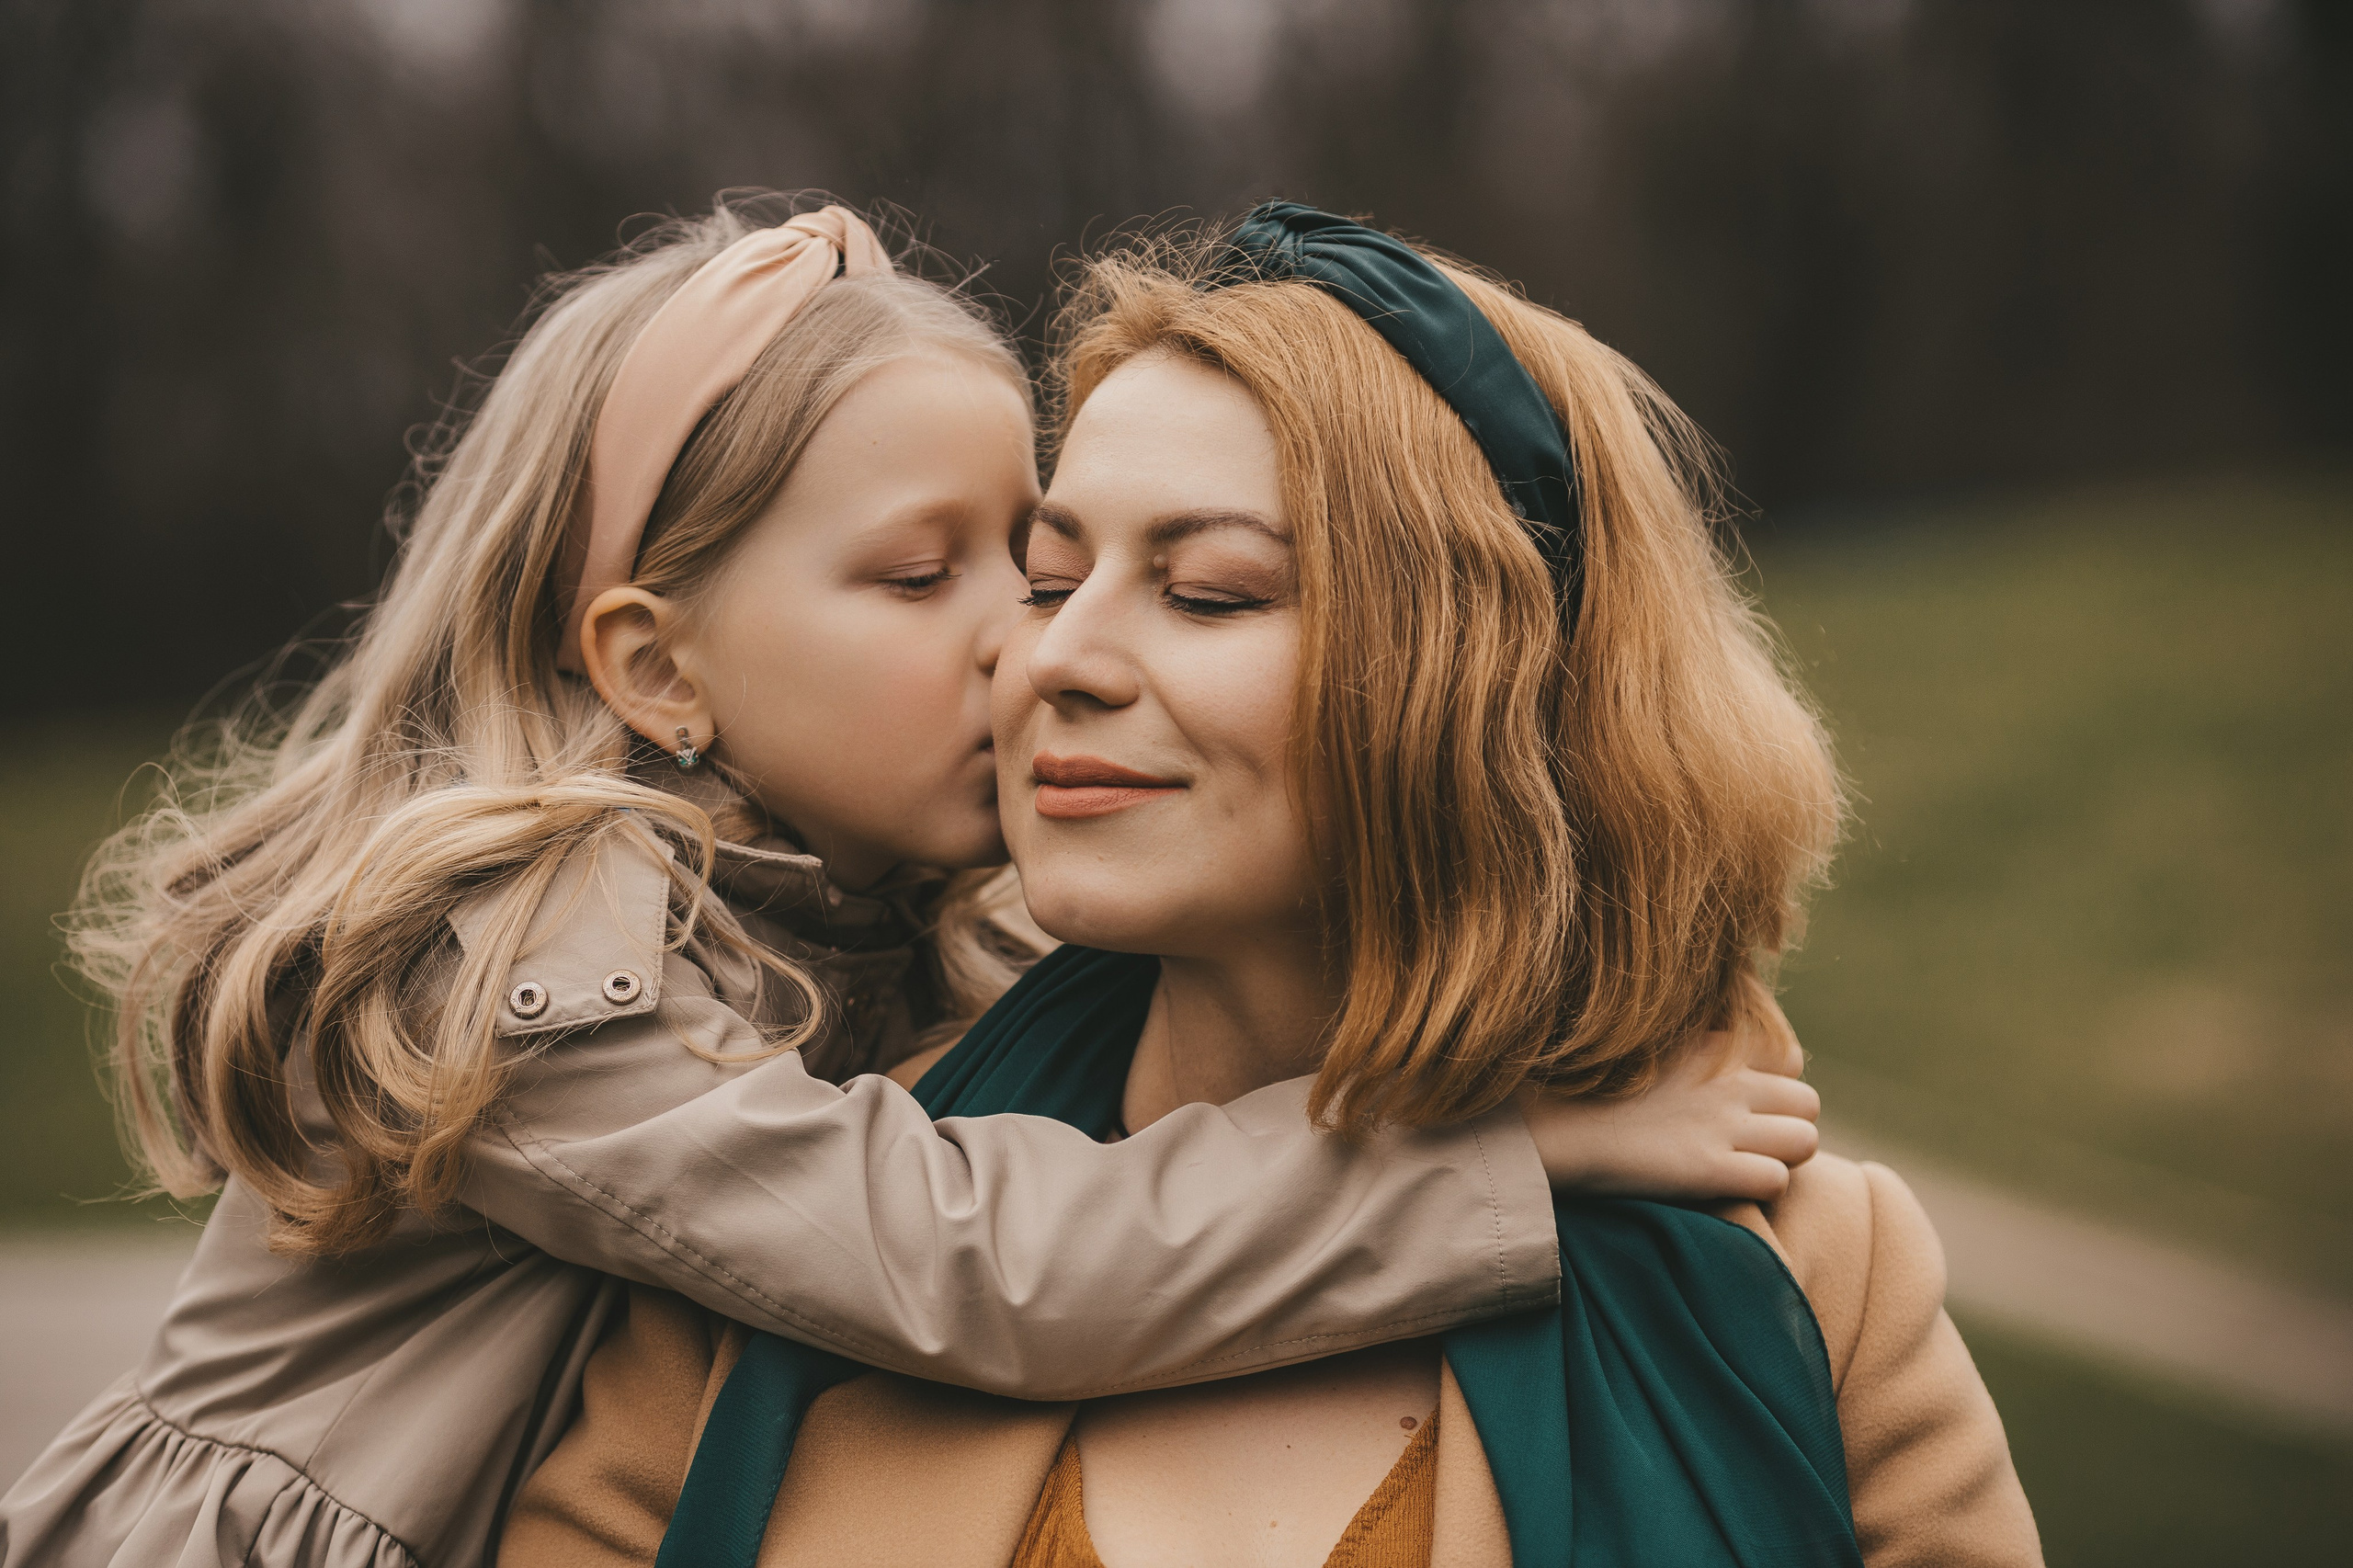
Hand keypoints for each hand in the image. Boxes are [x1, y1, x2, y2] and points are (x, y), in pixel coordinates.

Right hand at [1517, 1008, 1820, 1203]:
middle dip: (1788, 1128)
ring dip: (1783, 1160)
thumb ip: (1686, 1049)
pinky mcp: (1707, 1168)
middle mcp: (1725, 1082)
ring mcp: (1719, 1124)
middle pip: (1808, 1103)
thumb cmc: (1583, 1094)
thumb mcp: (1642, 1052)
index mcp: (1709, 1048)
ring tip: (1744, 1171)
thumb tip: (1710, 1054)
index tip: (1750, 1110)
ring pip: (1806, 1141)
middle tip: (1750, 1148)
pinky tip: (1727, 1190)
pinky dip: (1761, 1190)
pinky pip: (1777, 1180)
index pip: (1790, 1061)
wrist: (1548, 1127)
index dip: (1778, 1090)